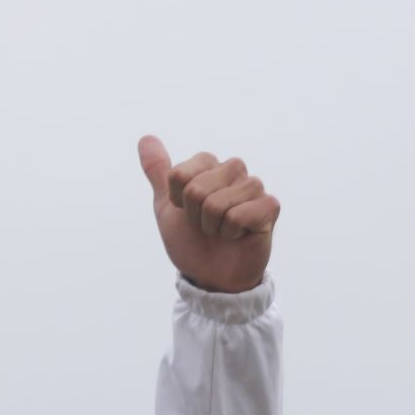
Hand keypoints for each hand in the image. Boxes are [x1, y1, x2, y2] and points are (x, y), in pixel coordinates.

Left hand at [138, 135, 279, 293]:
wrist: (210, 276)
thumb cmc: (191, 241)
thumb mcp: (166, 206)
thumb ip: (158, 171)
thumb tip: (145, 138)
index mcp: (209, 165)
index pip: (178, 175)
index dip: (177, 201)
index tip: (186, 212)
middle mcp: (234, 170)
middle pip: (196, 189)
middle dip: (193, 216)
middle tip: (205, 226)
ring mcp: (254, 187)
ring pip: (215, 204)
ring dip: (212, 227)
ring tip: (221, 231)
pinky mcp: (269, 207)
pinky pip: (238, 216)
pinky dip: (231, 233)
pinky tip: (238, 236)